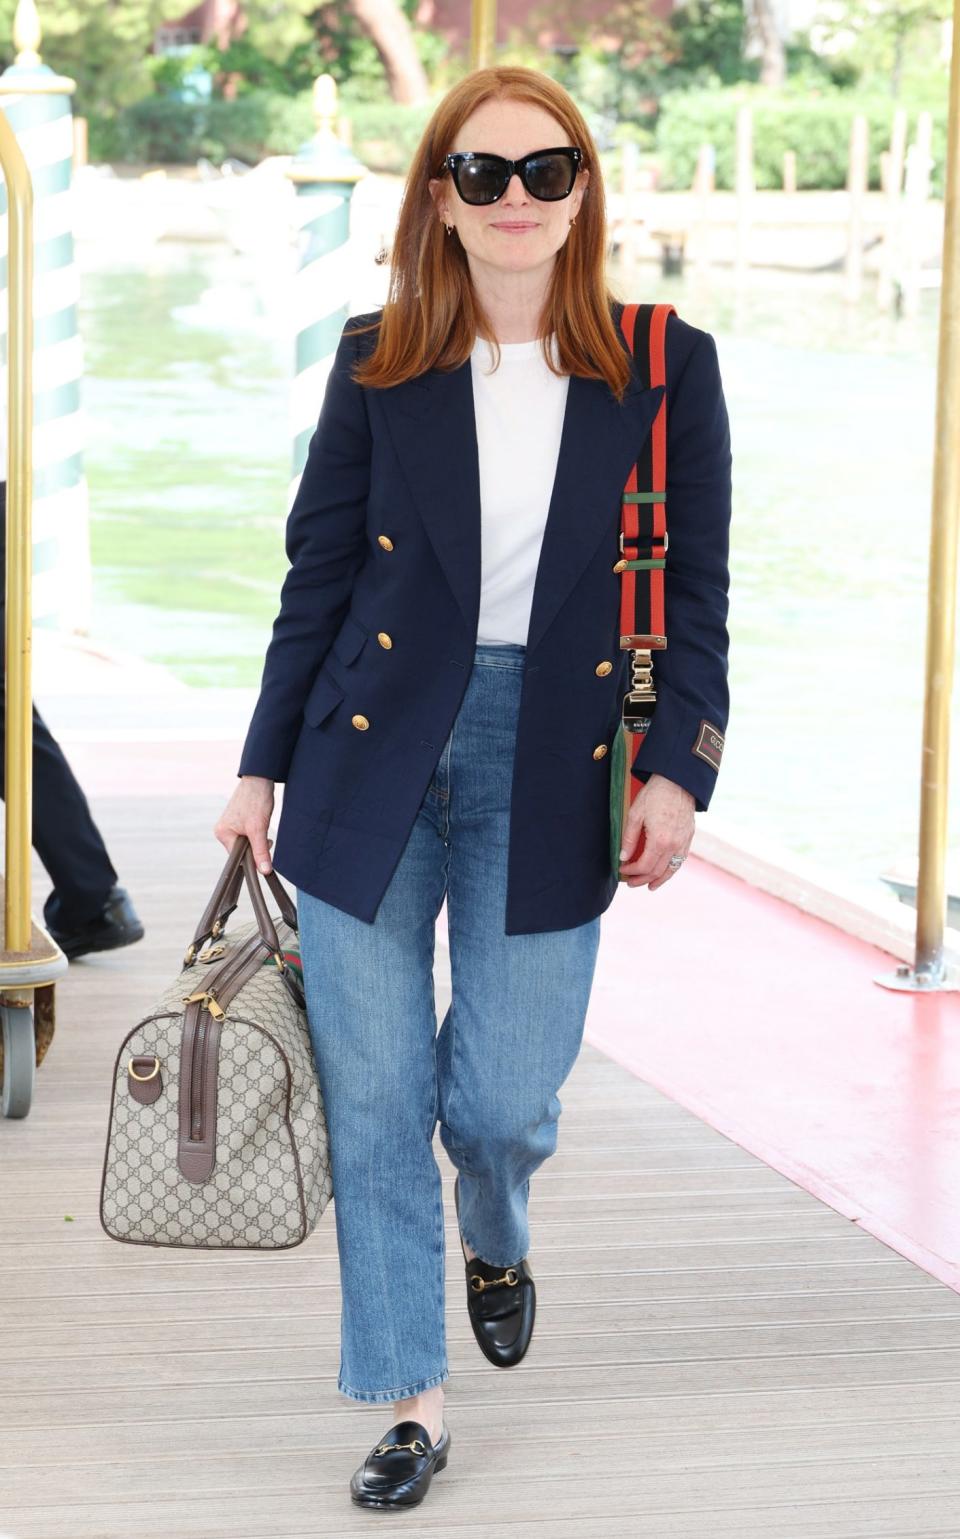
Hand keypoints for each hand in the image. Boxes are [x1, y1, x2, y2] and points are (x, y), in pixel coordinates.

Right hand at [214, 776, 275, 873]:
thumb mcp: (259, 829)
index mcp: (222, 833)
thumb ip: (260, 851)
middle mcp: (223, 830)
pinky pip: (248, 834)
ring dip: (258, 839)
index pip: (237, 857)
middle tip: (265, 835)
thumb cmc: (255, 799)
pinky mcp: (238, 821)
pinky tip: (261, 822)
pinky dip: (257, 833)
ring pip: (247, 843)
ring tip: (262, 824)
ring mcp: (230, 825)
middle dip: (256, 846)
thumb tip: (264, 870)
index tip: (263, 856)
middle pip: (242, 851)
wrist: (260, 778)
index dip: (252, 858)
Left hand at [619, 773, 693, 890]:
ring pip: (671, 869)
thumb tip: (623, 857)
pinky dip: (672, 869)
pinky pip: (680, 860)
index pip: (644, 866)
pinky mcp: (689, 837)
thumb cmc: (654, 795)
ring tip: (649, 886)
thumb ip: (629, 838)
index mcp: (660, 840)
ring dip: (659, 880)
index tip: (622, 869)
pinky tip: (665, 872)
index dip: (631, 871)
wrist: (677, 781)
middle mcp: (674, 845)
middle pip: (657, 871)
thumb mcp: (635, 814)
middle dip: (642, 879)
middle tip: (631, 882)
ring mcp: (683, 842)